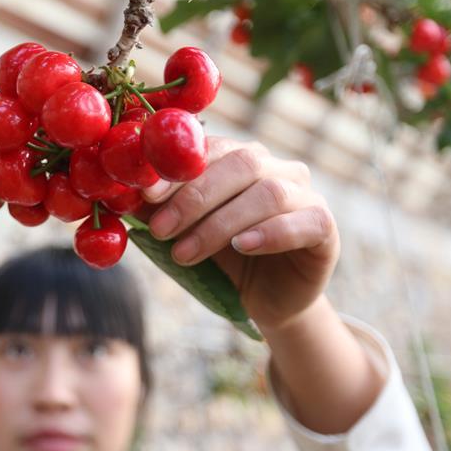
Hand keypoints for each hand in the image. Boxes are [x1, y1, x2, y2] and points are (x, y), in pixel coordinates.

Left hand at [138, 137, 339, 333]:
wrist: (264, 301)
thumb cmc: (222, 260)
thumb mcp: (186, 233)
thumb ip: (163, 210)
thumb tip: (126, 196)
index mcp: (240, 158)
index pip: (209, 150)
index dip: (175, 169)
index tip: (144, 195)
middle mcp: (276, 167)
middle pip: (241, 164)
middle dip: (194, 198)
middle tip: (160, 230)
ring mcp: (305, 193)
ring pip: (268, 193)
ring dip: (221, 223)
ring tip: (186, 252)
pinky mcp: (324, 225)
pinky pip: (304, 221)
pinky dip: (271, 232)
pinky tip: (243, 247)